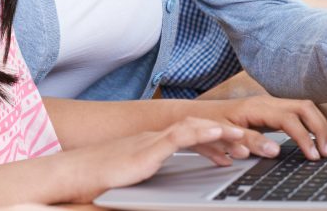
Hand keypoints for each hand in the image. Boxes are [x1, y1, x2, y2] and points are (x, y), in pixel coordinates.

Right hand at [65, 117, 245, 202]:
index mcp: (153, 147)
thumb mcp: (134, 182)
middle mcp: (155, 139)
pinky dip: (200, 133)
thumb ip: (152, 184)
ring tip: (245, 137)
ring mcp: (151, 142)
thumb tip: (168, 197)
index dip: (216, 142)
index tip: (238, 150)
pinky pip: (178, 136)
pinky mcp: (146, 150)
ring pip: (193, 129)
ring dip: (221, 131)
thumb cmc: (97, 182)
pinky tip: (217, 134)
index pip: (191, 139)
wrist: (72, 175)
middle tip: (254, 143)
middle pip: (198, 131)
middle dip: (227, 135)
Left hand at [192, 96, 326, 161]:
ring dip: (318, 125)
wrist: (197, 113)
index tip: (312, 155)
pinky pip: (297, 112)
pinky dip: (310, 123)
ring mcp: (270, 104)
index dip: (304, 137)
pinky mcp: (271, 109)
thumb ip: (250, 141)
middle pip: (304, 107)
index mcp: (257, 107)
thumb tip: (275, 150)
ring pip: (303, 107)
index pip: (289, 119)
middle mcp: (267, 102)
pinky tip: (314, 139)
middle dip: (319, 128)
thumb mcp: (226, 134)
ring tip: (326, 147)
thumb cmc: (210, 123)